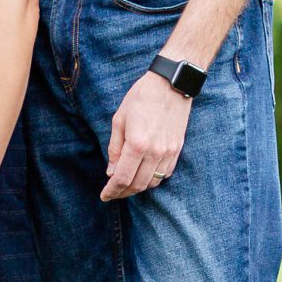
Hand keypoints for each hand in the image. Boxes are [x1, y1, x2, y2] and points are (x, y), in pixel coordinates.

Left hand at [102, 71, 192, 200]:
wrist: (171, 85)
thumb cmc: (140, 98)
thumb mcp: (119, 120)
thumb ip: (115, 148)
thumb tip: (111, 172)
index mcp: (137, 144)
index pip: (122, 178)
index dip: (112, 191)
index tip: (104, 196)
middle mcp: (155, 152)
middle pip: (138, 185)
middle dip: (123, 193)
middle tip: (112, 194)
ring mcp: (169, 152)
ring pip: (153, 183)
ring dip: (138, 188)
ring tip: (126, 186)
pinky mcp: (177, 150)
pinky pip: (165, 174)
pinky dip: (153, 180)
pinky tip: (143, 175)